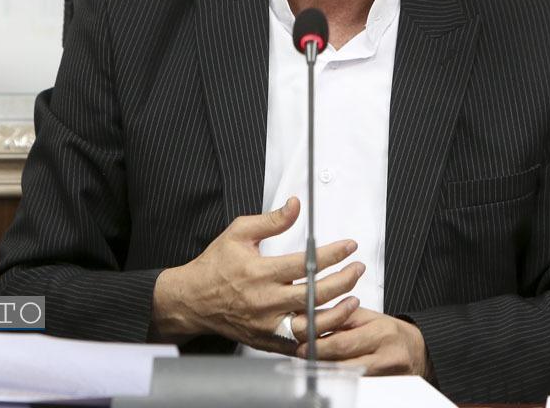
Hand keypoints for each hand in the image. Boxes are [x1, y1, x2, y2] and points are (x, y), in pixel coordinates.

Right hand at [150, 197, 364, 350]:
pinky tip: (333, 324)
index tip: (349, 246)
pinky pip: (299, 344)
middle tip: (357, 269)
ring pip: (311, 325)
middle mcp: (265, 301)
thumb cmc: (215, 265)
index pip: (306, 263)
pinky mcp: (266, 340)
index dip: (333, 254)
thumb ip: (271, 220)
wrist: (192, 300)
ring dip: (337, 313)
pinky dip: (319, 336)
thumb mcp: (239, 233)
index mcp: (259, 272)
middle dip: (343, 281)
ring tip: (354, 299)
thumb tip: (295, 205)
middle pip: (314, 294)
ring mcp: (266, 325)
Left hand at [299, 307, 430, 376]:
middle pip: (341, 363)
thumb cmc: (392, 332)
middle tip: (302, 354)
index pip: (341, 342)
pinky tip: (331, 370)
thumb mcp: (369, 317)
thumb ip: (341, 317)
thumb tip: (311, 320)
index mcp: (381, 333)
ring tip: (313, 361)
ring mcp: (385, 376)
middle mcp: (385, 356)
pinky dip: (339, 376)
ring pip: (346, 376)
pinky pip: (355, 383)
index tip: (302, 343)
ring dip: (326, 368)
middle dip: (317, 358)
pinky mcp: (383, 388)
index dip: (317, 344)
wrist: (420, 351)